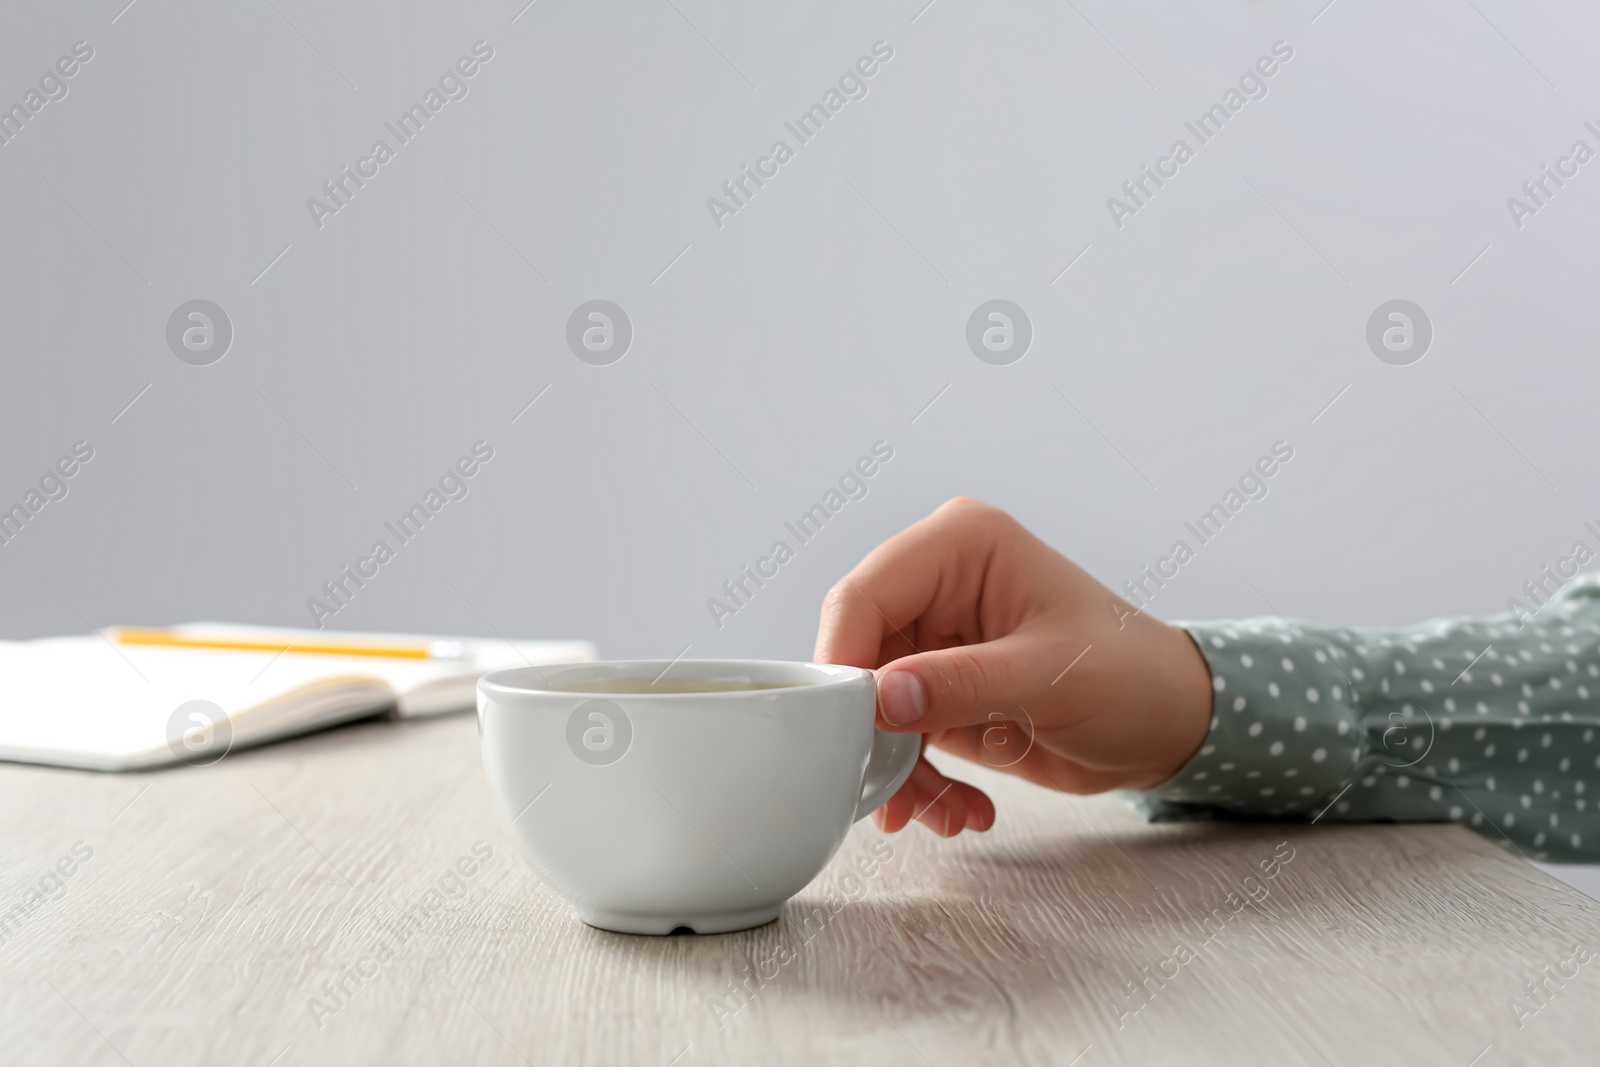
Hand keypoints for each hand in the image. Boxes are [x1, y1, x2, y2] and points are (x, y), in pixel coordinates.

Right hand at [814, 498, 1212, 835]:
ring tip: (939, 812)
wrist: (1172, 725)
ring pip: (871, 706)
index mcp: (961, 546)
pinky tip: (959, 809)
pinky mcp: (940, 688)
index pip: (866, 596)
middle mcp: (938, 583)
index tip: (847, 729)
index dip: (844, 661)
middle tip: (887, 791)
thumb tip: (880, 697)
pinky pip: (897, 736)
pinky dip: (918, 781)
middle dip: (871, 731)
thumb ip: (961, 684)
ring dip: (898, 769)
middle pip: (857, 655)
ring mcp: (936, 638)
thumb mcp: (1050, 679)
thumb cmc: (1133, 675)